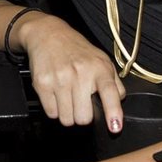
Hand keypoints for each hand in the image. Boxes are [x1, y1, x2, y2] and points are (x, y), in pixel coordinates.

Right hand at [14, 11, 125, 128]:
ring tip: (67, 98)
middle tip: (80, 103)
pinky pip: (51, 113)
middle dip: (82, 116)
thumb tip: (119, 101)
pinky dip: (54, 109)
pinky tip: (56, 95)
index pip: (109, 93)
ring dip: (68, 114)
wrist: (48, 35)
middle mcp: (80, 73)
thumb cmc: (76, 50)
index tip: (114, 127)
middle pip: (84, 117)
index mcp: (99, 68)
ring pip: (66, 119)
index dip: (113, 112)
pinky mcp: (42, 84)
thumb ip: (114, 82)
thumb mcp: (101, 60)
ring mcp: (60, 79)